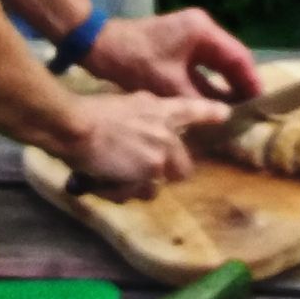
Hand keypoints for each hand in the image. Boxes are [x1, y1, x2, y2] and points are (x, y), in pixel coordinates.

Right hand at [62, 90, 231, 199]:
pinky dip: (119, 192)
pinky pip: (136, 193)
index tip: (225, 116)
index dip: (209, 114)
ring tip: (110, 176)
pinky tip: (103, 182)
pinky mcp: (150, 172)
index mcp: (159, 110)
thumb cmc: (88, 112)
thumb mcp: (123, 105)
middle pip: (180, 168)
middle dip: (160, 176)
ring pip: (153, 186)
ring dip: (134, 185)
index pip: (192, 110)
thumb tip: (144, 135)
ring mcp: (161, 153)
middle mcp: (166, 131)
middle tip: (134, 172)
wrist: (74, 125)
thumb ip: (142, 118)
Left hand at [86, 8, 261, 102]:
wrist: (99, 45)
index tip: (261, 105)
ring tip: (236, 114)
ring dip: (225, 87)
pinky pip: (202, 68)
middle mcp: (202, 30)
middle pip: (231, 60)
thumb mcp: (168, 85)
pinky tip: (214, 106)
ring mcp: (190, 38)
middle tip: (251, 113)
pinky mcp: (179, 48)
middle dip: (241, 87)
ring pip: (217, 65)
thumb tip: (223, 119)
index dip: (252, 82)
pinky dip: (208, 85)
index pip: (239, 57)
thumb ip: (199, 100)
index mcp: (203, 31)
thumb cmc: (134, 60)